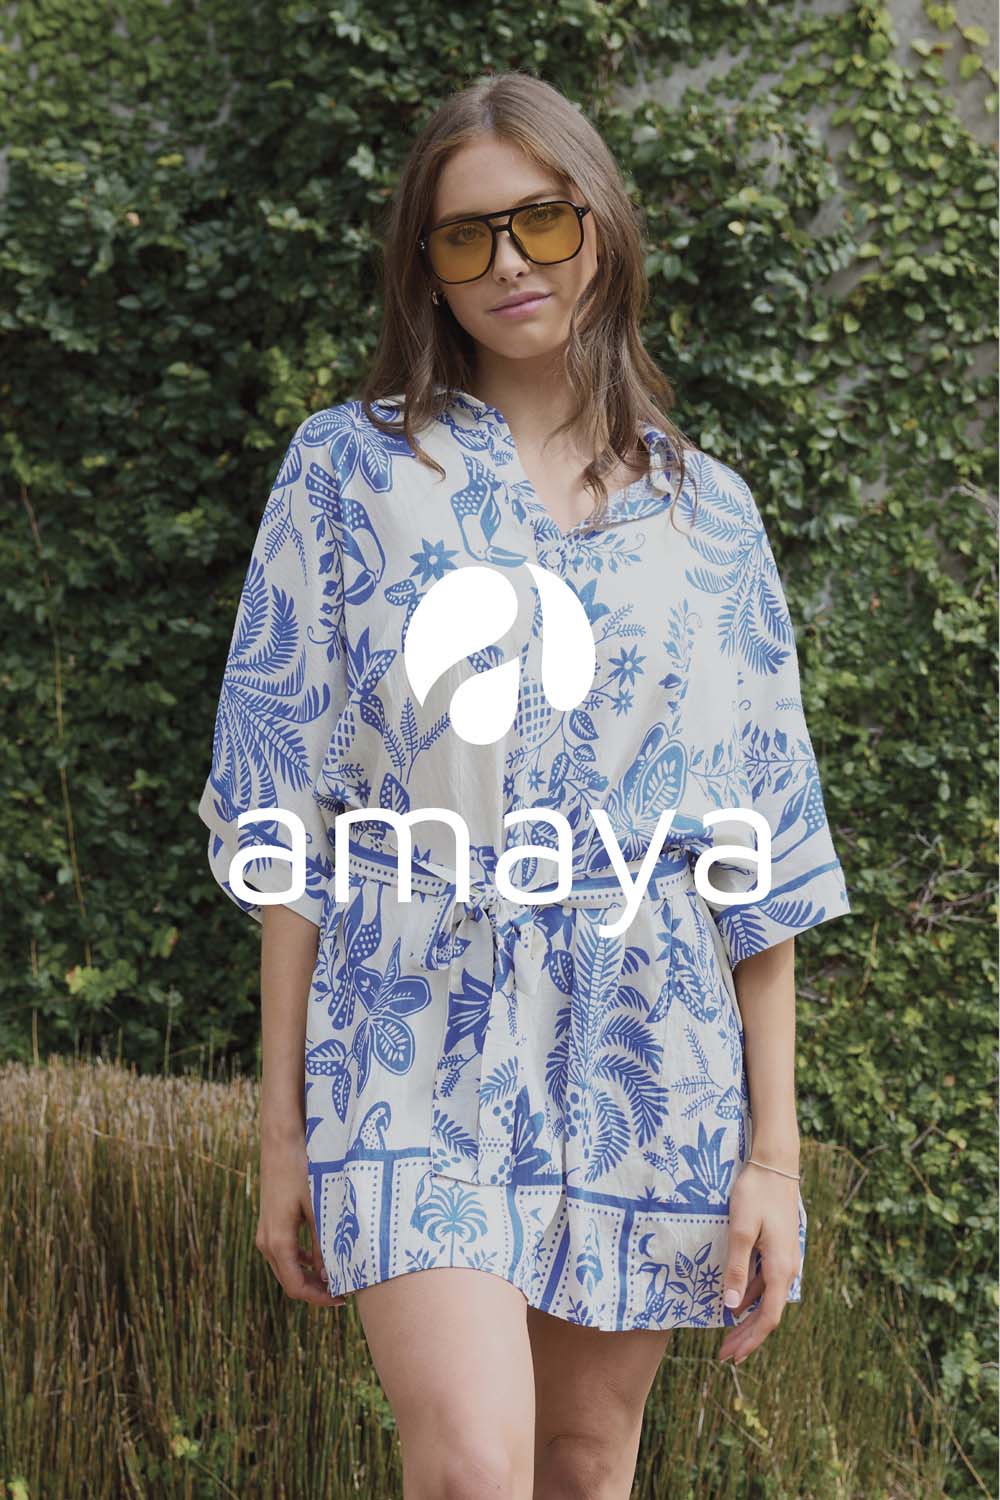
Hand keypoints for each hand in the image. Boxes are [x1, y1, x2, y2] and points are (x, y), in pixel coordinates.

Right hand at [255, 1135, 346, 1307]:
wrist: (281, 1142)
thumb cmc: (302, 1171)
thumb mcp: (318, 1209)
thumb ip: (324, 1244)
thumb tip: (332, 1276)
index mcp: (278, 1243)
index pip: (296, 1288)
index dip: (320, 1299)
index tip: (343, 1299)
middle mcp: (266, 1243)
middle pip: (290, 1282)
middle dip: (316, 1291)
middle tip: (344, 1291)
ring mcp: (265, 1233)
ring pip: (286, 1269)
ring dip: (309, 1277)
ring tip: (336, 1276)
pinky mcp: (269, 1223)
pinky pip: (284, 1253)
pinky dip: (301, 1262)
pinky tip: (319, 1259)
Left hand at [717, 1161, 801, 1365]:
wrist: (775, 1164)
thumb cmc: (756, 1194)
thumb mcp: (740, 1229)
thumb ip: (736, 1268)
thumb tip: (731, 1308)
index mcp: (781, 1269)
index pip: (767, 1317)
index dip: (750, 1340)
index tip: (731, 1356)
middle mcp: (788, 1269)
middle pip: (768, 1313)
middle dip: (747, 1336)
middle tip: (725, 1355)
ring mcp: (785, 1259)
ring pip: (767, 1299)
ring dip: (748, 1319)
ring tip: (728, 1334)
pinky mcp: (779, 1249)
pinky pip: (766, 1283)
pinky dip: (751, 1298)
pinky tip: (737, 1301)